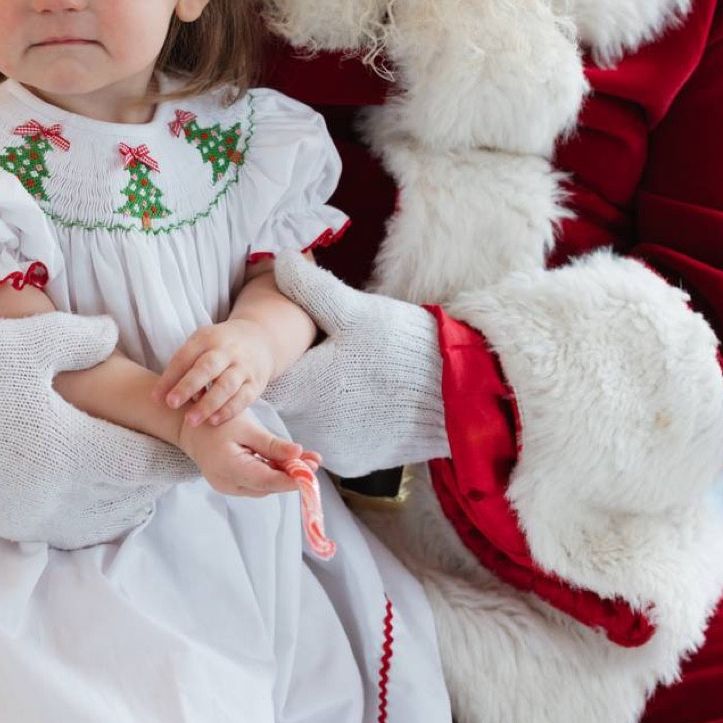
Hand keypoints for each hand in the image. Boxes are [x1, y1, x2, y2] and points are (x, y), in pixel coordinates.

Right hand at [0, 311, 193, 548]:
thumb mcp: (20, 344)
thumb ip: (76, 338)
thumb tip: (114, 334)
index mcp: (70, 447)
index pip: (144, 463)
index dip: (173, 458)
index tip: (192, 450)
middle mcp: (60, 492)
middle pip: (132, 495)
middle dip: (156, 479)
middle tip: (175, 461)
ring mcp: (38, 514)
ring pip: (106, 517)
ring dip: (131, 499)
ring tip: (144, 477)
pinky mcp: (17, 525)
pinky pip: (74, 530)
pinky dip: (99, 517)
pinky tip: (103, 497)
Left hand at [153, 318, 275, 427]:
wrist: (260, 339)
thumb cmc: (220, 347)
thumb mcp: (201, 345)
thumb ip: (183, 367)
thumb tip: (159, 396)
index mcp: (206, 338)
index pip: (185, 357)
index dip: (169, 377)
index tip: (156, 398)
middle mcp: (226, 351)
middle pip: (206, 368)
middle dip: (187, 386)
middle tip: (171, 404)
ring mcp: (243, 366)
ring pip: (225, 385)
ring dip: (207, 404)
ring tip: (190, 421)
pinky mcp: (256, 383)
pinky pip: (243, 397)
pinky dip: (229, 410)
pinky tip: (214, 421)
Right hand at [176, 407, 307, 498]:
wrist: (188, 426)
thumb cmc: (215, 422)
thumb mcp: (247, 428)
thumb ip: (272, 444)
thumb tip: (299, 453)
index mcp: (230, 468)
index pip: (267, 481)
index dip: (292, 480)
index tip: (312, 474)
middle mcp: (227, 483)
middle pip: (268, 486)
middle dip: (292, 475)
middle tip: (314, 460)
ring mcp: (227, 487)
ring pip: (263, 486)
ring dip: (283, 474)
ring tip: (304, 459)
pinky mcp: (229, 484)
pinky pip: (255, 483)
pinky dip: (270, 473)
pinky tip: (283, 462)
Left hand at [262, 252, 445, 478]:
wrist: (454, 392)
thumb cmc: (399, 347)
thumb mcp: (351, 311)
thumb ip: (309, 289)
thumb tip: (280, 259)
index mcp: (300, 389)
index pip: (268, 376)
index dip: (282, 358)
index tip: (301, 345)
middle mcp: (309, 426)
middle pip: (288, 399)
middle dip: (302, 378)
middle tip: (332, 357)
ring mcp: (332, 448)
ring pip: (310, 420)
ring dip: (320, 402)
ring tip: (352, 377)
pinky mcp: (354, 463)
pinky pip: (335, 438)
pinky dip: (342, 422)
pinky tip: (365, 401)